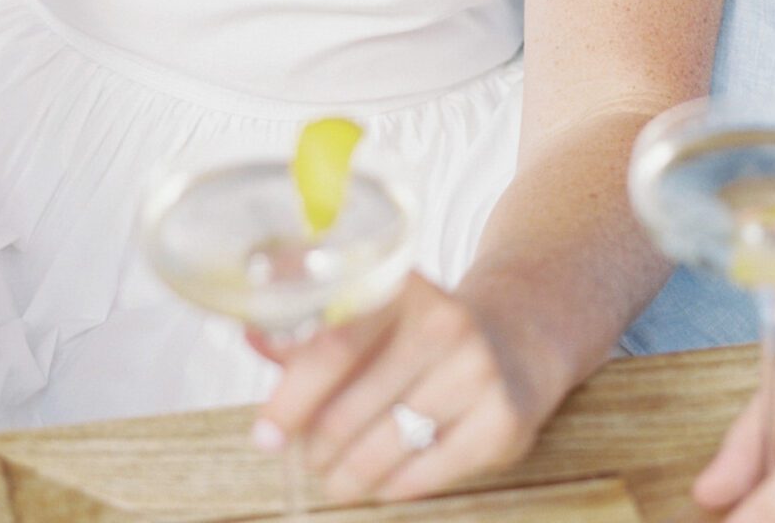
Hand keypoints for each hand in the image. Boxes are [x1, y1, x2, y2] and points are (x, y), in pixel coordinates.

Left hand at [250, 271, 549, 503]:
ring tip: (334, 476)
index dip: (290, 398)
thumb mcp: (378, 312)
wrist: (519, 336)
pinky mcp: (502, 420)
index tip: (265, 434)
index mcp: (403, 286)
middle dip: (313, 447)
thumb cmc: (424, 332)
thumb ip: (315, 325)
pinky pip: (422, 474)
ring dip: (344, 476)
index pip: (333, 346)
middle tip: (304, 457)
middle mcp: (444, 322)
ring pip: (381, 448)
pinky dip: (388, 487)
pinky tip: (380, 481)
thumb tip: (254, 334)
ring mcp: (478, 372)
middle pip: (349, 409)